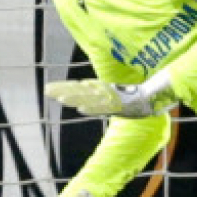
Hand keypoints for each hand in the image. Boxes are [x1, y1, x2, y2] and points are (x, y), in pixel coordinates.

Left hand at [45, 77, 171, 118]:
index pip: (77, 87)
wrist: (150, 97)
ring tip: (60, 98)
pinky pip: (103, 108)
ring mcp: (109, 99)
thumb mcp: (110, 95)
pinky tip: (81, 109)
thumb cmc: (130, 96)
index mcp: (98, 89)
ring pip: (89, 99)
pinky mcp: (118, 106)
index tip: (48, 88)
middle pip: (79, 91)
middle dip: (62, 90)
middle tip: (46, 90)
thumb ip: (97, 95)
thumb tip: (82, 95)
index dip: (63, 87)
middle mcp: (101, 92)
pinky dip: (92, 108)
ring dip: (74, 98)